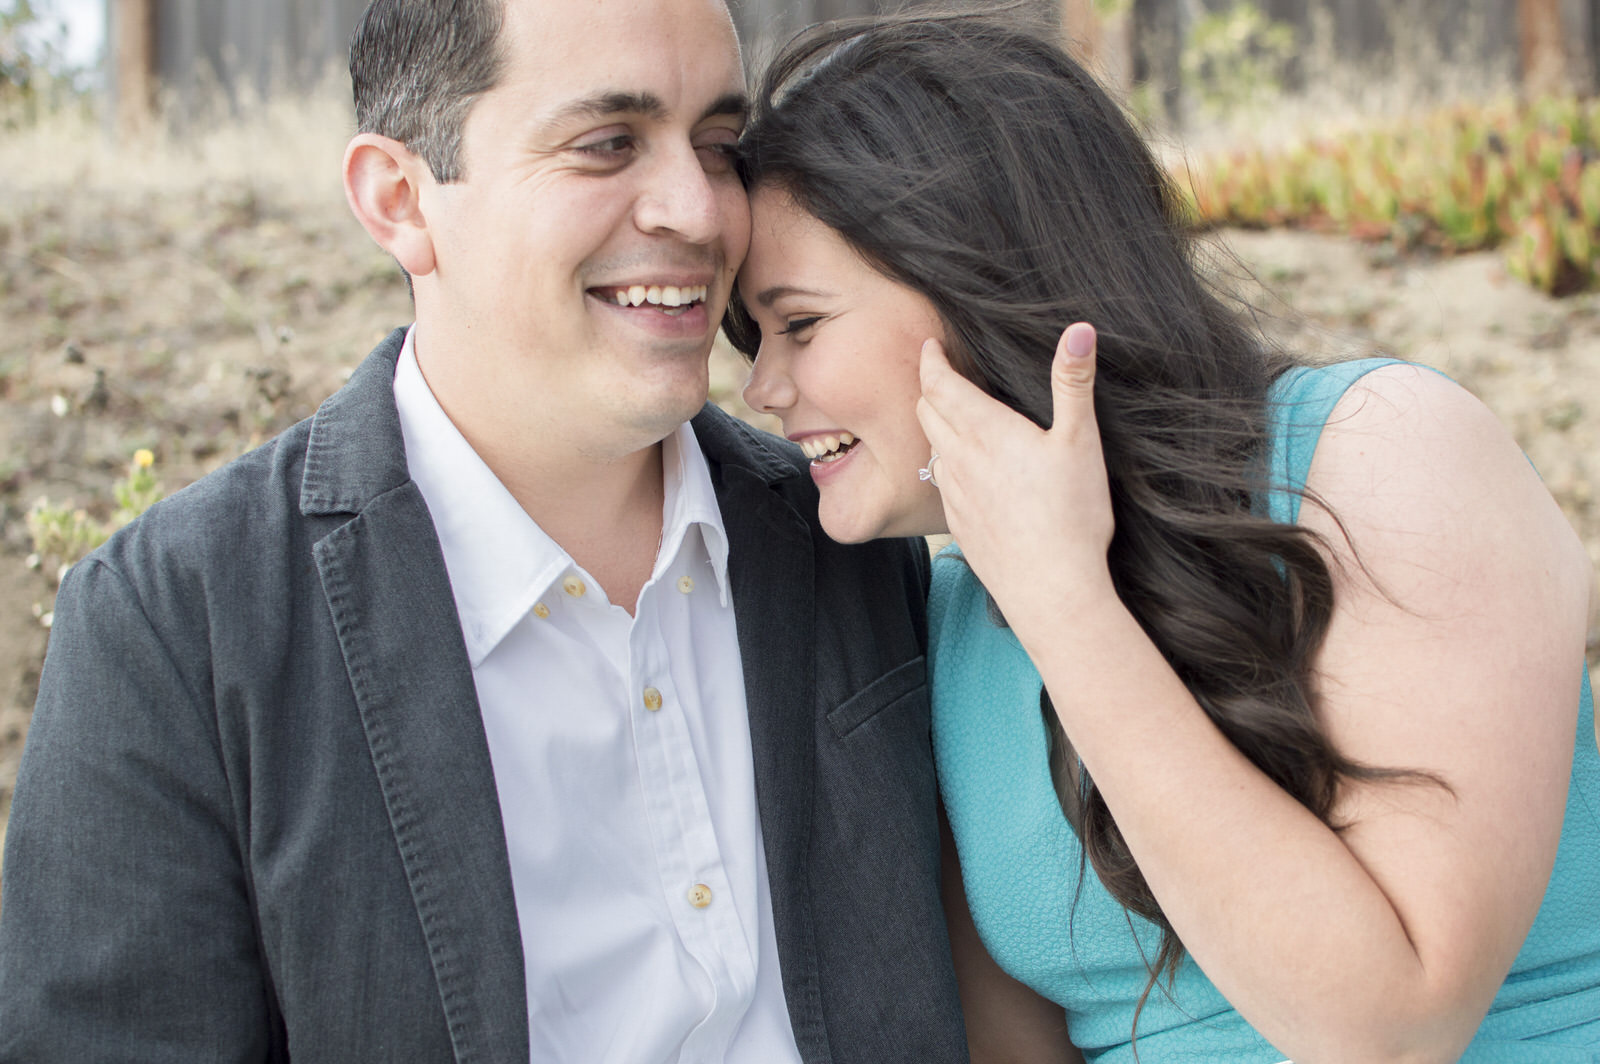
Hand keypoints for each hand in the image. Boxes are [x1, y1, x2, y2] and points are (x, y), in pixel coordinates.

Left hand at [916, 323, 1117, 628]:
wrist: (1051, 590)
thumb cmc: (1071, 516)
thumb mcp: (1080, 441)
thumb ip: (1073, 383)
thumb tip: (1080, 329)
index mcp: (985, 431)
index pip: (941, 384)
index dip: (930, 360)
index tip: (929, 345)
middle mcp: (960, 459)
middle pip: (927, 411)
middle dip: (930, 386)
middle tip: (940, 372)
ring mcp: (955, 494)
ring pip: (931, 446)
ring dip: (933, 424)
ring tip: (949, 414)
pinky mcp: (958, 523)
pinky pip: (941, 481)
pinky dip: (944, 461)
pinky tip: (962, 468)